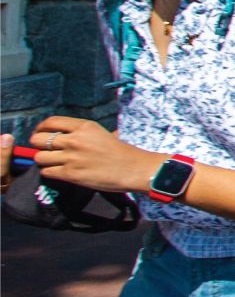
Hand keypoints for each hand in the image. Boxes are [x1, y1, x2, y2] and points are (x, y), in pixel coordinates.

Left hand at [29, 117, 154, 193]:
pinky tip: (58, 172)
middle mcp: (75, 140)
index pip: (51, 122)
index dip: (41, 128)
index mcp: (84, 126)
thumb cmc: (123, 153)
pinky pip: (47, 172)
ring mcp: (71, 157)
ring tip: (52, 162)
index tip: (40, 133)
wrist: (135, 169)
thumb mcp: (103, 134)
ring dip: (43, 160)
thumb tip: (66, 136)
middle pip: (39, 139)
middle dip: (38, 145)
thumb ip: (83, 133)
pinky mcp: (70, 174)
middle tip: (45, 149)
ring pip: (39, 157)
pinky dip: (50, 172)